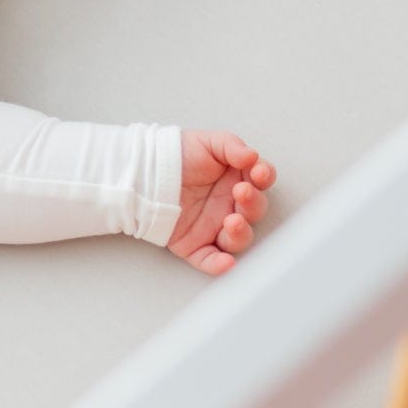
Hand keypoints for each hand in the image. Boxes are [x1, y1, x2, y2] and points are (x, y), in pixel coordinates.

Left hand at [167, 130, 274, 274]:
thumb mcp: (206, 143)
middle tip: (241, 192)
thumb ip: (231, 146)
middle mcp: (229, 205)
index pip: (261, 182)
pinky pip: (210, 260)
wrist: (144, 170)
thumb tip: (252, 156)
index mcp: (237, 180)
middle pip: (254, 211)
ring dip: (241, 233)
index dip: (264, 178)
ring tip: (232, 221)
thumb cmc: (178, 155)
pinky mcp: (194, 244)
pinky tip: (226, 263)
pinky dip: (219, 265)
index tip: (257, 173)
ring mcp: (213, 226)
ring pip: (238, 238)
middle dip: (252, 204)